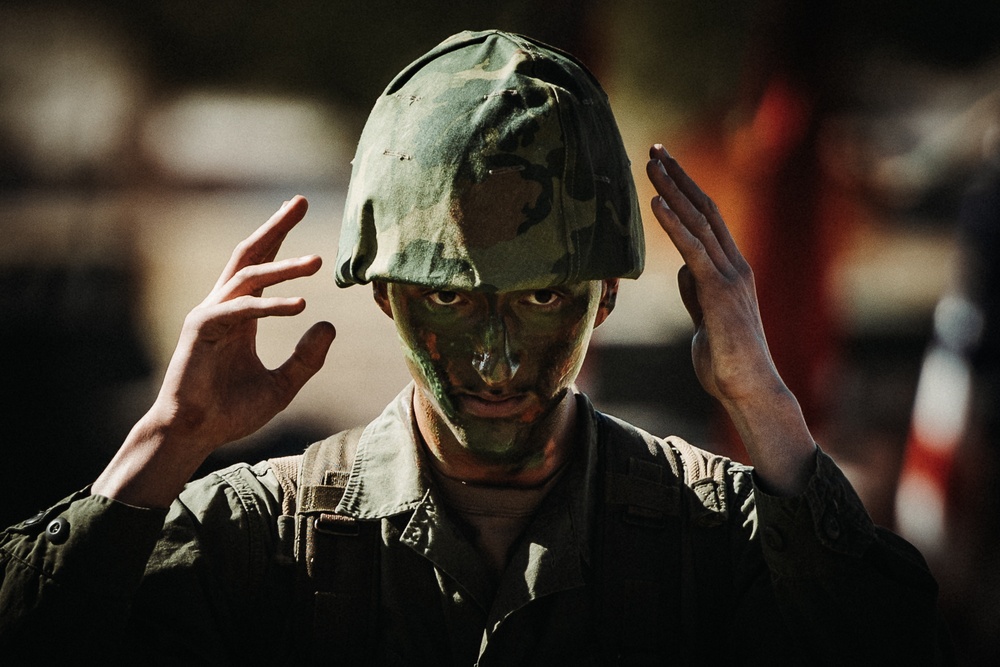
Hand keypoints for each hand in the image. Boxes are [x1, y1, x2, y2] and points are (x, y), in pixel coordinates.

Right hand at [150, 195, 334, 451]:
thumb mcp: (283, 385)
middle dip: (276, 227)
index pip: (263, 265)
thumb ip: (307, 358)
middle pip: (251, 254)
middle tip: (301, 201)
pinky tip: (301, 306)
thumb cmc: (232, 411)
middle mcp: (225, 307)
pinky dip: (270, 306)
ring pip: (248, 278)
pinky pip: (241, 310)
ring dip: (284, 268)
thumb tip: (330, 325)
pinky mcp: (202, 331)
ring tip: (318, 262)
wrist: (196, 434)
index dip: (281, 237)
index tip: (300, 209)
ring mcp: (211, 315)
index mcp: (243, 314)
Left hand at [646, 145, 815, 493]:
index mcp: (731, 270)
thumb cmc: (726, 359)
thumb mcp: (706, 317)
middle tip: (655, 150)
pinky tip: (655, 204)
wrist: (748, 388)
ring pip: (699, 223)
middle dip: (678, 178)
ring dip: (672, 190)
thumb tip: (685, 269)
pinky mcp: (720, 293)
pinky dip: (674, 225)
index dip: (685, 191)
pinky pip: (694, 251)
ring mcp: (730, 277)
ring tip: (650, 165)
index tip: (663, 168)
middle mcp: (735, 265)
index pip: (707, 220)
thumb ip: (698, 291)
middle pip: (704, 210)